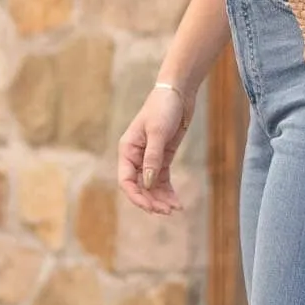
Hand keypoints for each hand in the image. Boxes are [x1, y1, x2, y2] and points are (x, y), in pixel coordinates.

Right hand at [118, 83, 190, 214]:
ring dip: (161, 199)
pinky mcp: (162, 157)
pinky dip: (168, 191)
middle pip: (139, 186)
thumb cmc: (163, 108)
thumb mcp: (157, 132)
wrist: (178, 93)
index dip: (136, 196)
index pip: (126, 180)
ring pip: (151, 186)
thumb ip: (152, 158)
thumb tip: (147, 183)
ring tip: (174, 209)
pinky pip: (162, 180)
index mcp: (127, 150)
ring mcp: (149, 158)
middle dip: (151, 200)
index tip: (151, 207)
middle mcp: (135, 157)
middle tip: (167, 211)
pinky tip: (177, 202)